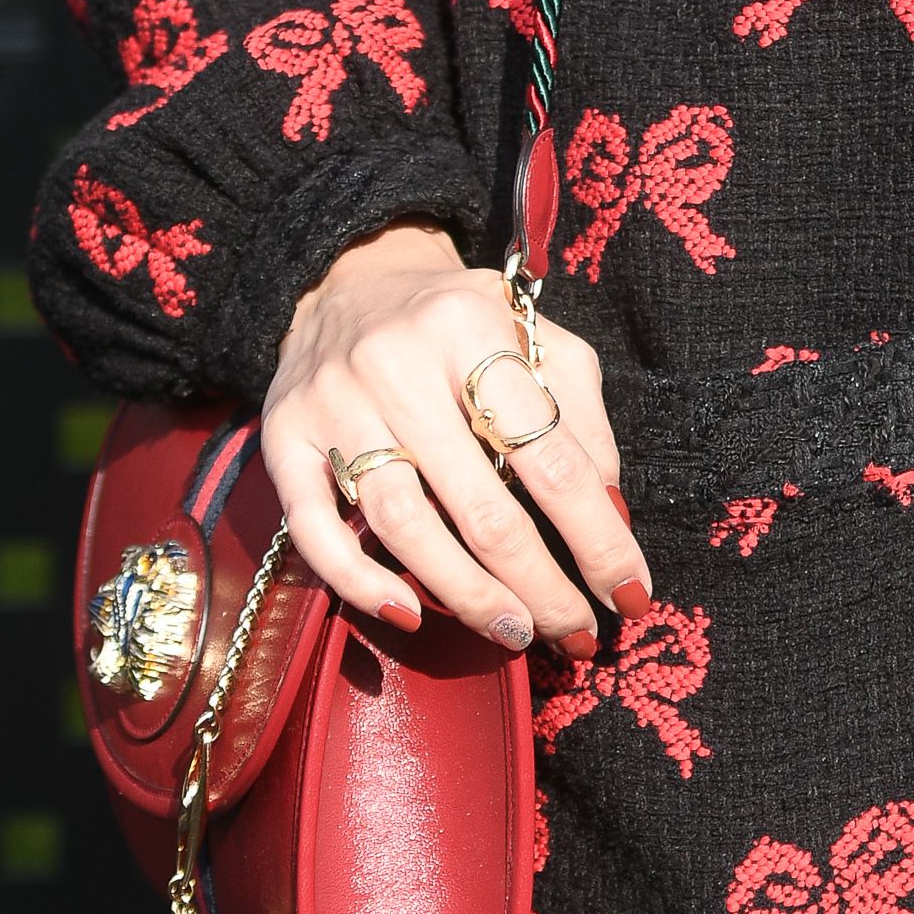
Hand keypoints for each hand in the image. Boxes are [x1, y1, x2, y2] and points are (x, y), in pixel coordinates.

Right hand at [263, 222, 644, 660]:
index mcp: (473, 330)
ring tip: (515, 633)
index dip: (597, 537)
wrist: (346, 279)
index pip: (550, 456)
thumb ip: (580, 416)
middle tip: (576, 634)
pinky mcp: (283, 439)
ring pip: (405, 526)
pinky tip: (408, 614)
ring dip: (467, 596)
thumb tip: (610, 514)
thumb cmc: (459, 323)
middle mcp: (397, 366)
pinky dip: (359, 581)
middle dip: (539, 585)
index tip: (630, 594)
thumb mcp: (535, 338)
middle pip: (480, 506)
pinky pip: (316, 530)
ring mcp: (333, 405)